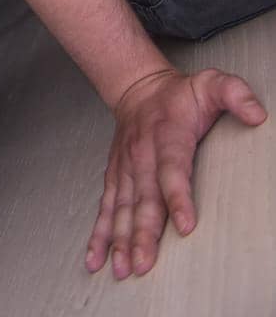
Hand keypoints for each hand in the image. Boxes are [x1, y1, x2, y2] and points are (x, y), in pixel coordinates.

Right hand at [87, 66, 267, 279]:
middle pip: (143, 198)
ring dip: (120, 239)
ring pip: (122, 208)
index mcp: (168, 135)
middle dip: (142, 233)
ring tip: (122, 267)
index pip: (173, 169)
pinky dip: (100, 233)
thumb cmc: (177, 94)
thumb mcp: (210, 84)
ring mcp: (126, 168)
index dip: (178, 197)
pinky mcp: (116, 177)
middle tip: (143, 263)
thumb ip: (234, 94)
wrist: (136, 87)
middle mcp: (142, 154)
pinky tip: (96, 256)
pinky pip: (106, 207)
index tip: (186, 225)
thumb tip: (257, 113)